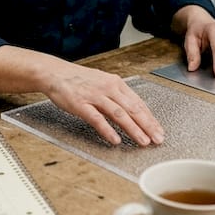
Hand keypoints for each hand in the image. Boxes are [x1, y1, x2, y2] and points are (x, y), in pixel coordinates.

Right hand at [44, 65, 164, 146]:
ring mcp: (95, 96)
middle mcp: (108, 88)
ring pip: (119, 114)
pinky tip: (115, 139)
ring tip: (143, 141)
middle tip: (158, 139)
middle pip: (133, 109)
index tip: (159, 130)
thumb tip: (133, 110)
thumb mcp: (102, 82)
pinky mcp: (81, 104)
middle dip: (147, 125)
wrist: (55, 73)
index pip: (138, 102)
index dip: (150, 118)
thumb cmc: (78, 79)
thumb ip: (117, 95)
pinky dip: (108, 130)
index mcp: (115, 83)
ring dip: (133, 129)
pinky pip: (97, 119)